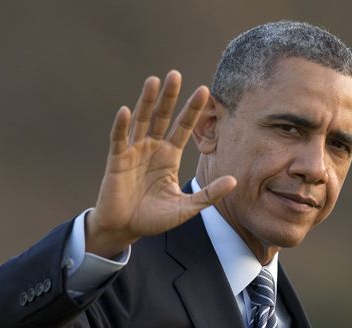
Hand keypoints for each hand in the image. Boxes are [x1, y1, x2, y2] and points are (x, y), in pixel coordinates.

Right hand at [86, 71, 235, 257]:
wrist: (125, 229)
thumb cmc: (154, 218)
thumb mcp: (186, 208)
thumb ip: (209, 195)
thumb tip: (234, 181)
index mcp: (169, 156)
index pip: (183, 128)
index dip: (192, 110)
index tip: (204, 90)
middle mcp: (152, 149)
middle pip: (162, 117)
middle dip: (170, 97)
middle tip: (176, 74)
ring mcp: (133, 152)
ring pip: (141, 121)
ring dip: (147, 101)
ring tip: (154, 81)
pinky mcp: (116, 161)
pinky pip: (119, 140)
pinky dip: (122, 126)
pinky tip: (126, 110)